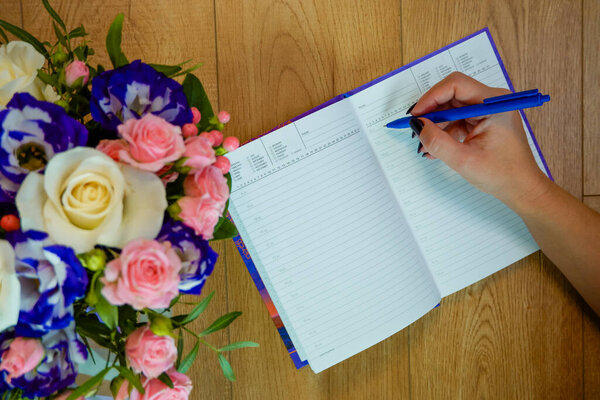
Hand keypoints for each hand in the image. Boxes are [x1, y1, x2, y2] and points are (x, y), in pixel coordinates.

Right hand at [410, 72, 550, 211]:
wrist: (521, 188)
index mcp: (493, 104)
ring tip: (425, 145)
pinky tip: (435, 148)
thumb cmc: (502, 174)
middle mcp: (491, 102)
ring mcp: (487, 111)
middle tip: (416, 129)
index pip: (456, 85)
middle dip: (431, 112)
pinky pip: (457, 119)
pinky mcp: (483, 121)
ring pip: (452, 108)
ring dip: (436, 125)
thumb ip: (437, 141)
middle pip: (452, 95)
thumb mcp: (464, 160)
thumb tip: (417, 125)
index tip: (416, 114)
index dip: (431, 97)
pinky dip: (444, 132)